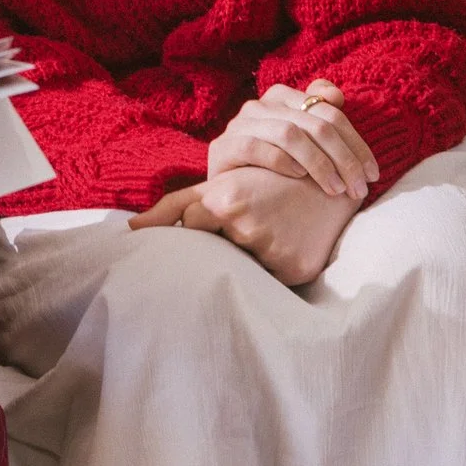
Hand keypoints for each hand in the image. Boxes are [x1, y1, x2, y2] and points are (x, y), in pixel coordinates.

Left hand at [131, 166, 357, 286]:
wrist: (336, 182)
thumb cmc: (269, 182)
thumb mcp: (223, 186)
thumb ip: (176, 206)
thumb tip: (129, 228)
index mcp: (226, 201)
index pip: (190, 231)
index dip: (201, 232)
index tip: (210, 229)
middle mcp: (246, 227)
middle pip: (213, 254)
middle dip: (222, 249)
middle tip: (246, 230)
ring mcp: (271, 249)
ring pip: (241, 270)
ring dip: (248, 260)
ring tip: (271, 233)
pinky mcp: (294, 269)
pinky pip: (268, 284)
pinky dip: (270, 272)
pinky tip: (285, 247)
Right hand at [206, 80, 377, 200]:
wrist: (226, 192)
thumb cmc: (270, 168)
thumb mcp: (300, 144)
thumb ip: (319, 117)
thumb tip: (336, 95)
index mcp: (282, 98)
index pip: (329, 113)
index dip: (356, 143)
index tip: (373, 174)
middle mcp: (260, 105)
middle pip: (314, 124)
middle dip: (343, 158)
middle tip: (358, 188)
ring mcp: (239, 125)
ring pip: (289, 134)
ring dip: (318, 163)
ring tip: (335, 189)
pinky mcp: (222, 147)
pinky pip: (255, 147)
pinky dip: (281, 161)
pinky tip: (298, 177)